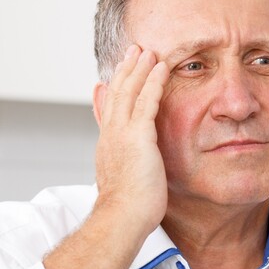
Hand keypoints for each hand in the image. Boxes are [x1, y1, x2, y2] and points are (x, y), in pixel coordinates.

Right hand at [92, 45, 169, 235]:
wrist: (122, 218)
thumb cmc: (128, 209)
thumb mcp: (124, 181)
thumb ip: (126, 166)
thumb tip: (127, 165)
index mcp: (107, 145)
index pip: (109, 109)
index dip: (114, 88)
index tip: (119, 73)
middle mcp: (111, 135)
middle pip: (115, 93)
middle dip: (125, 70)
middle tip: (134, 51)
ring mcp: (121, 134)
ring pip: (128, 92)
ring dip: (139, 69)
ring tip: (148, 52)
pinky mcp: (138, 137)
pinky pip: (146, 102)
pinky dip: (153, 82)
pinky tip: (161, 68)